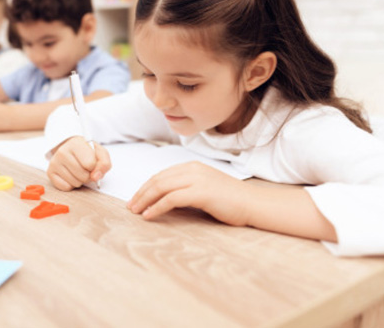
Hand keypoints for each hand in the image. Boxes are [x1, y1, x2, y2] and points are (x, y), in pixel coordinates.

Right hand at [47, 136, 110, 190]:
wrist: (71, 149)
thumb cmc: (87, 153)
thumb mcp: (100, 154)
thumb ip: (104, 164)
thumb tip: (95, 177)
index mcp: (76, 143)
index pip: (90, 164)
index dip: (94, 166)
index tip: (91, 161)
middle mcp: (62, 151)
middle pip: (83, 175)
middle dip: (88, 175)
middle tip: (84, 168)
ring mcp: (54, 162)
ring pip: (75, 183)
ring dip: (80, 180)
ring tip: (77, 171)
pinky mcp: (50, 172)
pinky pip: (66, 187)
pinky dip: (71, 185)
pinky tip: (70, 175)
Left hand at [127, 161, 250, 225]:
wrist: (253, 204)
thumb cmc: (231, 200)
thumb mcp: (205, 189)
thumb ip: (187, 189)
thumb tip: (166, 200)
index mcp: (192, 167)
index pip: (161, 175)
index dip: (146, 187)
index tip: (136, 199)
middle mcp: (192, 170)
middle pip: (158, 180)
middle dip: (141, 193)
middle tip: (130, 206)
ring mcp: (196, 179)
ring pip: (161, 187)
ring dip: (145, 200)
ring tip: (135, 211)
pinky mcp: (200, 192)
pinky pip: (171, 199)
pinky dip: (157, 207)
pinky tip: (149, 215)